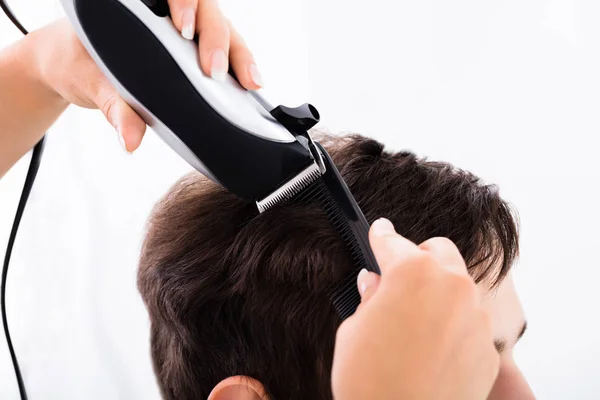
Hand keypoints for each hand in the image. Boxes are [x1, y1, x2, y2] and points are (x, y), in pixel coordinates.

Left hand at [32, 1, 260, 152]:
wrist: (72, 66)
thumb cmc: (77, 62)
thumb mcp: (90, 82)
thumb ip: (113, 107)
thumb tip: (132, 138)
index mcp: (137, 3)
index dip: (185, 5)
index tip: (185, 31)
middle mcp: (166, 10)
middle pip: (207, 11)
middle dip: (218, 39)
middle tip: (216, 71)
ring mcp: (184, 29)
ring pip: (223, 29)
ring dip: (239, 54)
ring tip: (251, 81)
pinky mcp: (194, 50)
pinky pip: (224, 50)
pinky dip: (239, 65)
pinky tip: (249, 84)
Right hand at [331, 218, 499, 399]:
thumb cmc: (370, 382)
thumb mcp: (353, 330)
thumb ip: (370, 298)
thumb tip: (374, 284)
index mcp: (412, 273)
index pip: (392, 241)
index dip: (380, 236)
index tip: (379, 231)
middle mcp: (451, 286)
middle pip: (438, 251)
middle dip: (418, 258)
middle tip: (398, 281)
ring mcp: (475, 317)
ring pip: (458, 288)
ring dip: (438, 294)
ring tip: (414, 324)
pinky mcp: (488, 348)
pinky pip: (469, 324)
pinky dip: (452, 327)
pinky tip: (431, 350)